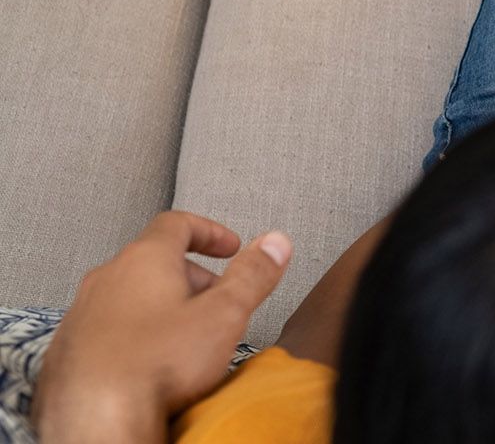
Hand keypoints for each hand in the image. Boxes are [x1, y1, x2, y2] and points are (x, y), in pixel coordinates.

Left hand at [33, 212, 290, 443]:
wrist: (95, 419)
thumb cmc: (154, 367)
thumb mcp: (224, 314)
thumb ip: (253, 273)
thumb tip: (275, 243)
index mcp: (144, 259)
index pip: (177, 223)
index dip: (210, 232)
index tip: (229, 247)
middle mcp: (107, 278)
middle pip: (154, 260)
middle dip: (192, 276)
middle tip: (216, 300)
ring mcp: (83, 313)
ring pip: (130, 295)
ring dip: (161, 306)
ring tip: (185, 336)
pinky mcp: (70, 347)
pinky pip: (109, 327)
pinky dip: (135, 333)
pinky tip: (152, 361)